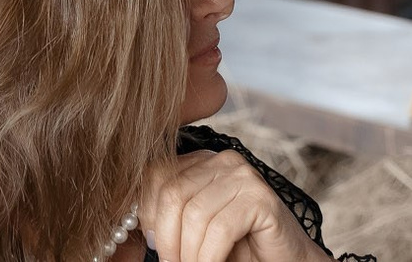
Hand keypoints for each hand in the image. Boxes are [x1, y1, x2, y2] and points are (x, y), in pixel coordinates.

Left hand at [137, 150, 322, 261]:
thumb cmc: (237, 249)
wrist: (286, 261)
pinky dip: (208, 256)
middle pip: (172, 192)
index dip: (147, 212)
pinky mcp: (261, 198)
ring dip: (188, 253)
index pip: (155, 173)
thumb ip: (167, 217)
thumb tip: (125, 223)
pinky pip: (220, 228)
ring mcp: (243, 175)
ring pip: (194, 213)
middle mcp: (221, 160)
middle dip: (166, 237)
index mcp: (199, 161)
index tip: (150, 244)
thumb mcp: (192, 228)